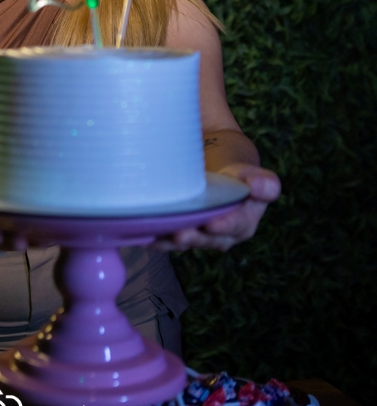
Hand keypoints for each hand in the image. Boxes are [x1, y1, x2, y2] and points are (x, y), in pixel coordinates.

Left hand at [155, 164, 280, 252]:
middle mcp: (222, 235)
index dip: (224, 226)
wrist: (216, 163)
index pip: (236, 226)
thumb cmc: (235, 166)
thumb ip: (261, 180)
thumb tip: (263, 186)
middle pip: (207, 239)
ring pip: (185, 241)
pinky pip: (167, 238)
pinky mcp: (179, 231)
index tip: (212, 223)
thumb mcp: (250, 170)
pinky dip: (155, 237)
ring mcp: (199, 235)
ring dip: (170, 241)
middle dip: (192, 237)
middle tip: (179, 234)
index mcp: (245, 221)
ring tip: (156, 236)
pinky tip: (143, 234)